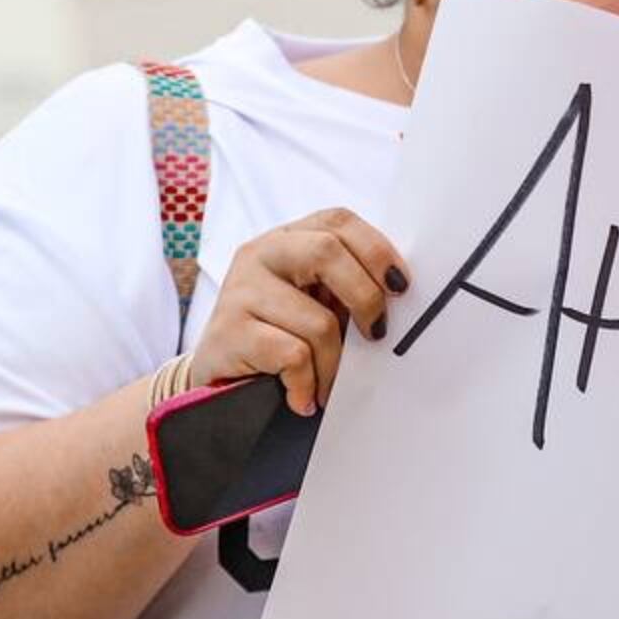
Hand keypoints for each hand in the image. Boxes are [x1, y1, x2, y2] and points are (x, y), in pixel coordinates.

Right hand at [186, 208, 408, 415]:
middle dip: (365, 298)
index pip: (338, 221)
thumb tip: (398, 294)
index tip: (400, 287)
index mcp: (288, 238)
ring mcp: (241, 290)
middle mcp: (260, 253)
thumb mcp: (313, 302)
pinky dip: (307, 385)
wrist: (218, 380)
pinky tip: (301, 397)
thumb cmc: (278, 337)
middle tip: (377, 334)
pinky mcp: (229, 330)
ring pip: (318, 320)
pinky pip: (293, 355)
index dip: (376, 249)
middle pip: (327, 252)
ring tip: (328, 384)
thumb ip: (346, 287)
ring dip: (334, 364)